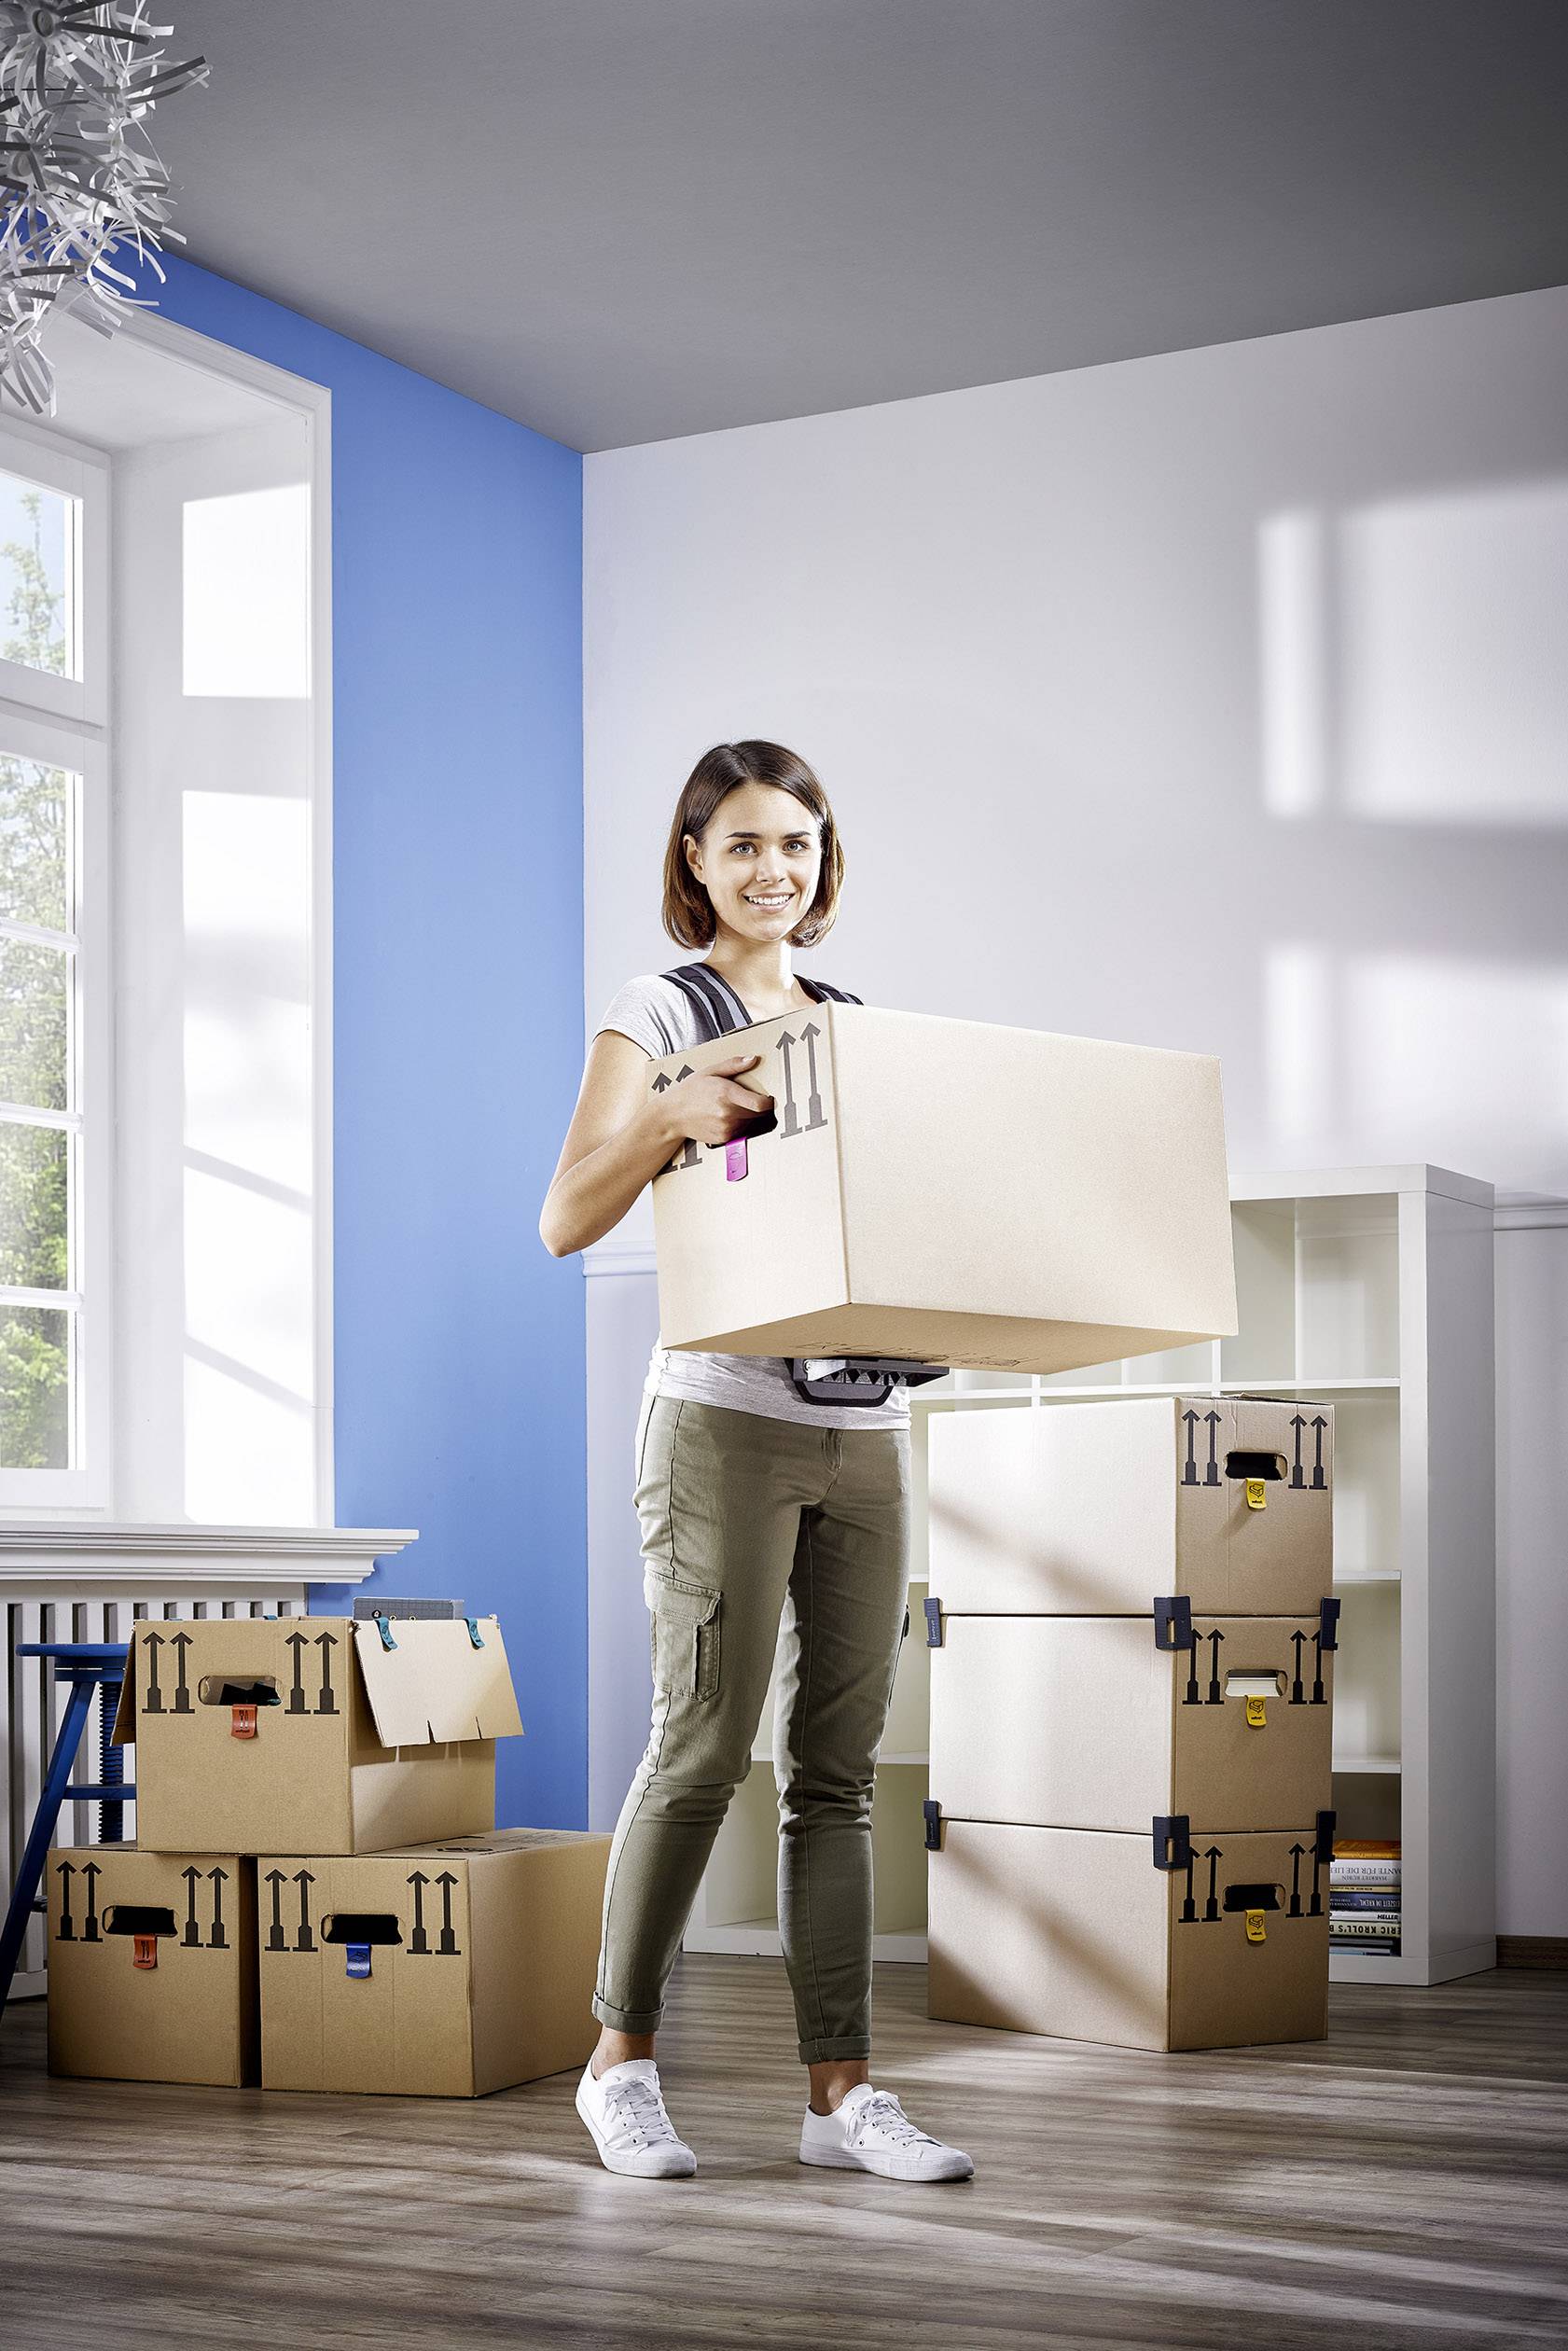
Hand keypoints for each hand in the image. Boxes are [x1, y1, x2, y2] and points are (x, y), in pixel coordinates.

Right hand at [656, 1053, 774, 1146]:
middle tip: (744, 1099)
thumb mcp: (710, 1071)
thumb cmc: (690, 1091)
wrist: (672, 1115)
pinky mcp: (723, 1138)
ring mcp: (726, 1128)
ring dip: (747, 1116)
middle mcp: (728, 1113)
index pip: (760, 1104)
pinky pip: (740, 1132)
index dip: (768, 1102)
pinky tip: (724, 1117)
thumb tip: (753, 1058)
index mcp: (727, 1094)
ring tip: (730, 1107)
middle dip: (756, 1106)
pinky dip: (738, 1125)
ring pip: (750, 1123)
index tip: (768, 1098)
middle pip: (758, 1114)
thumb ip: (733, 1065)